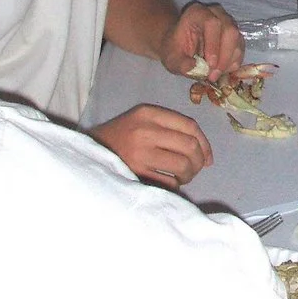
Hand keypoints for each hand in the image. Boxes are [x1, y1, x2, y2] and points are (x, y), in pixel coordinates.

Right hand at [91, 105, 212, 187]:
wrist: (89, 152)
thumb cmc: (120, 137)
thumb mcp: (141, 120)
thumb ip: (169, 127)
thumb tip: (204, 151)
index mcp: (148, 113)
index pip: (189, 125)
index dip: (205, 143)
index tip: (208, 157)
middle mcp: (145, 130)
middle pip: (189, 146)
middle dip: (199, 161)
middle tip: (197, 169)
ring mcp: (140, 153)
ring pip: (182, 165)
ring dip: (189, 175)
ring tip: (183, 177)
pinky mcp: (135, 173)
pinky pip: (169, 182)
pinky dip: (175, 185)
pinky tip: (170, 183)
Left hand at [158, 2, 243, 82]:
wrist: (180, 45)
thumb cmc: (175, 49)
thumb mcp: (171, 58)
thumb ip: (181, 63)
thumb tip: (194, 67)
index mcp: (198, 12)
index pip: (212, 23)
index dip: (213, 45)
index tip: (209, 65)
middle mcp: (216, 13)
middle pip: (230, 31)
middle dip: (224, 56)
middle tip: (214, 75)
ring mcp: (228, 22)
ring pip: (237, 40)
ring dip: (229, 61)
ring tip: (215, 75)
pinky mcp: (235, 34)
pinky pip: (240, 48)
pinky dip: (233, 62)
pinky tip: (221, 71)